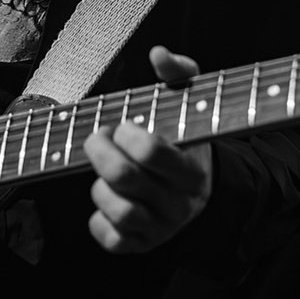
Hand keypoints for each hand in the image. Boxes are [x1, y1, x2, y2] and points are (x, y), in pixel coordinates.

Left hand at [82, 46, 212, 254]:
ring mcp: (160, 228)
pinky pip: (108, 238)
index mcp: (192, 169)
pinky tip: (107, 198)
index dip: (127, 135)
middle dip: (100, 152)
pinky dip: (99, 219)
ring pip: (116, 210)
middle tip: (99, 139)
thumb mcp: (189, 104)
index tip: (123, 126)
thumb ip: (178, 74)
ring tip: (105, 171)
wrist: (200, 189)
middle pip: (125, 178)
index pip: (152, 152)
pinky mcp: (140, 245)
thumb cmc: (186, 139)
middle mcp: (178, 203)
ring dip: (99, 185)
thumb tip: (158, 53)